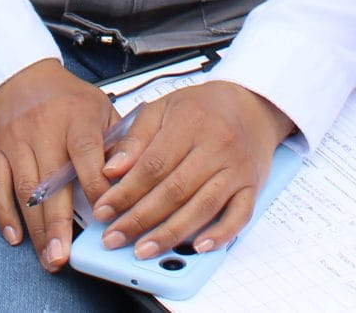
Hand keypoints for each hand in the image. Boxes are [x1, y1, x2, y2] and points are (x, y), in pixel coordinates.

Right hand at [0, 59, 120, 271]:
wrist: (23, 77)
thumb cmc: (67, 99)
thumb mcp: (101, 108)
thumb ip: (118, 141)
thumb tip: (134, 177)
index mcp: (77, 119)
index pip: (87, 157)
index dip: (96, 190)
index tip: (106, 218)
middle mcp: (44, 130)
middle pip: (52, 182)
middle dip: (59, 224)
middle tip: (65, 257)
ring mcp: (17, 141)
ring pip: (25, 191)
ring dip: (36, 229)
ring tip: (48, 257)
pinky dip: (4, 214)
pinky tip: (15, 237)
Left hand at [94, 80, 290, 258]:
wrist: (250, 106)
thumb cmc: (203, 108)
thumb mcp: (163, 108)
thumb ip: (135, 138)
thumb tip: (111, 170)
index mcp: (190, 123)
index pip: (153, 165)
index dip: (125, 191)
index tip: (103, 210)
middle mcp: (217, 147)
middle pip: (174, 190)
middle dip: (140, 218)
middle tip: (114, 236)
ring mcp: (236, 169)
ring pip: (202, 207)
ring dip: (170, 233)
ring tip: (143, 249)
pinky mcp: (252, 187)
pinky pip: (239, 215)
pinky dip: (220, 235)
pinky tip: (197, 248)